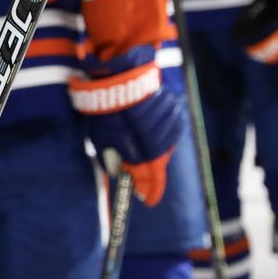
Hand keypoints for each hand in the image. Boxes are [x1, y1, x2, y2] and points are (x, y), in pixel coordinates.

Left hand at [70, 44, 182, 205]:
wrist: (121, 77)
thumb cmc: (107, 108)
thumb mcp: (102, 136)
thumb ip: (114, 157)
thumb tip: (122, 171)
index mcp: (141, 153)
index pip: (150, 180)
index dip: (150, 191)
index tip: (148, 201)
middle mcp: (159, 144)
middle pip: (158, 165)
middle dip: (149, 172)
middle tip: (141, 175)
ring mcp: (169, 129)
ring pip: (165, 147)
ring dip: (153, 148)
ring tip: (139, 137)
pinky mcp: (175, 114)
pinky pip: (170, 130)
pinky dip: (160, 131)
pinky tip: (149, 123)